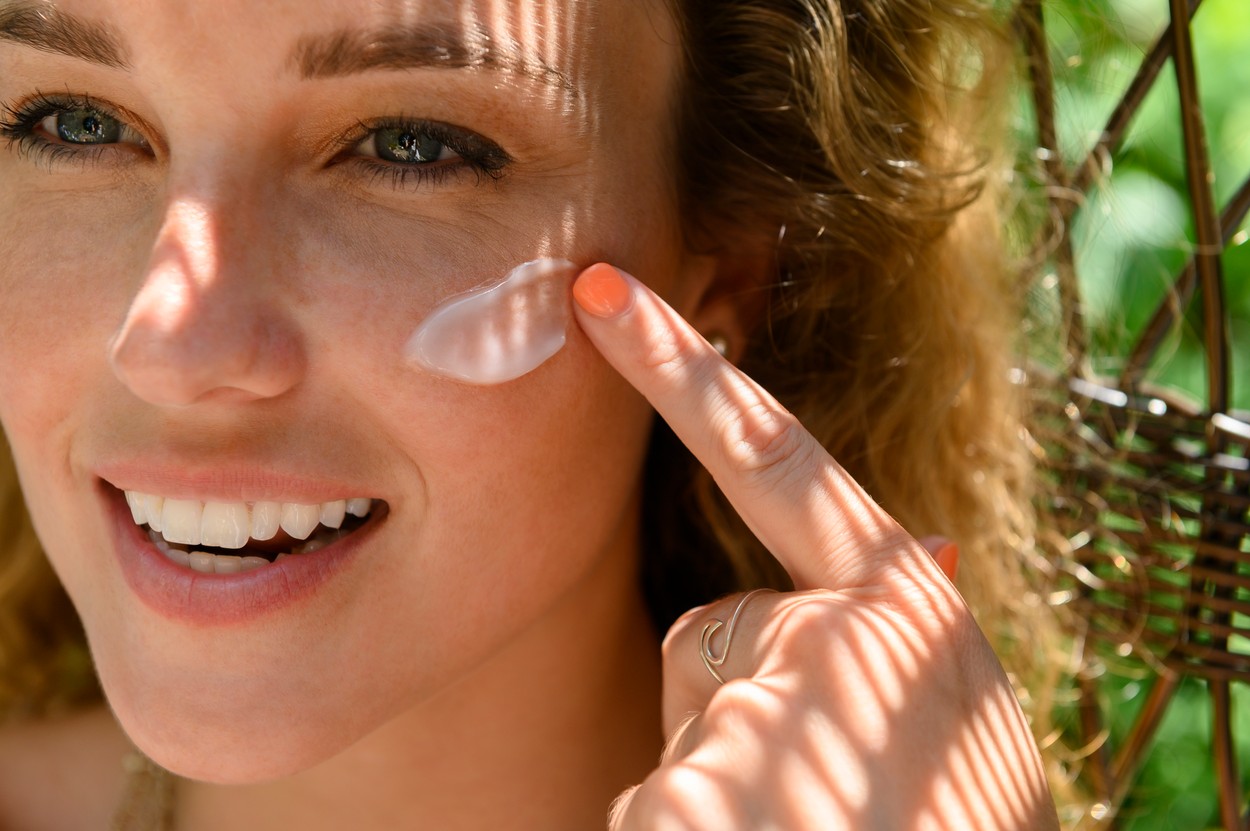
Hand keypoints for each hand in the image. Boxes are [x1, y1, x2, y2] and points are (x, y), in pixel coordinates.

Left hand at [572, 264, 1058, 830]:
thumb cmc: (917, 819)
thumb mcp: (932, 711)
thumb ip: (887, 624)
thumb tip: (935, 539)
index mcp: (918, 612)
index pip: (776, 459)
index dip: (683, 372)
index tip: (600, 295)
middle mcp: (873, 641)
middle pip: (724, 629)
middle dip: (735, 701)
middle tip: (806, 794)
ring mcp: (799, 703)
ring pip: (704, 711)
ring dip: (725, 782)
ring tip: (799, 829)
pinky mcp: (730, 760)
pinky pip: (668, 783)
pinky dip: (690, 826)